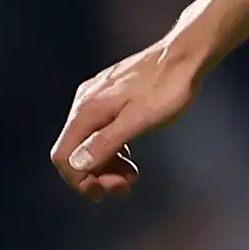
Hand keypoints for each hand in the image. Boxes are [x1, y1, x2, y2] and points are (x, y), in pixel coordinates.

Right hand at [50, 38, 199, 197]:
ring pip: (88, 143)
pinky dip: (111, 150)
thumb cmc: (168, 88)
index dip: (80, 181)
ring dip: (105, 166)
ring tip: (132, 176)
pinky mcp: (109, 97)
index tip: (107, 193)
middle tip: (125, 187)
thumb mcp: (140, 121)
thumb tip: (77, 164)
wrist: (184, 56)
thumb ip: (107, 142)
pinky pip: (100, 131)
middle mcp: (84, 103)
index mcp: (88, 111)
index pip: (64, 157)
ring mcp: (96, 98)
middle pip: (74, 152)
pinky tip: (130, 158)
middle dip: (95, 176)